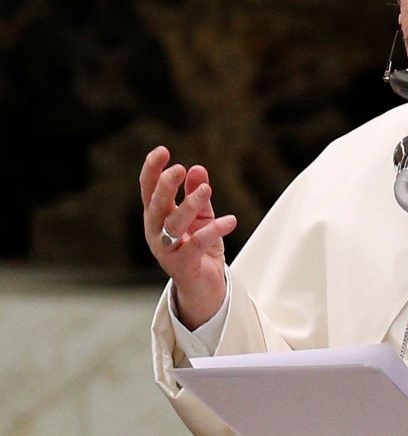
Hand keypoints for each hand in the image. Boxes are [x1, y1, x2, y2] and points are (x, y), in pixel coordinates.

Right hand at [139, 146, 236, 328]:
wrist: (204, 285)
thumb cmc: (198, 247)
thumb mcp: (200, 216)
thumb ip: (197, 194)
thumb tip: (198, 168)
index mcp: (157, 216)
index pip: (149, 189)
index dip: (152, 170)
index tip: (161, 150)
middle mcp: (156, 232)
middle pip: (156, 205)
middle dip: (165, 186)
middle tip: (179, 168)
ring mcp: (166, 249)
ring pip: (174, 224)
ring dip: (190, 205)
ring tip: (207, 189)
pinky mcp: (183, 264)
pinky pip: (198, 244)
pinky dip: (214, 230)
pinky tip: (231, 220)